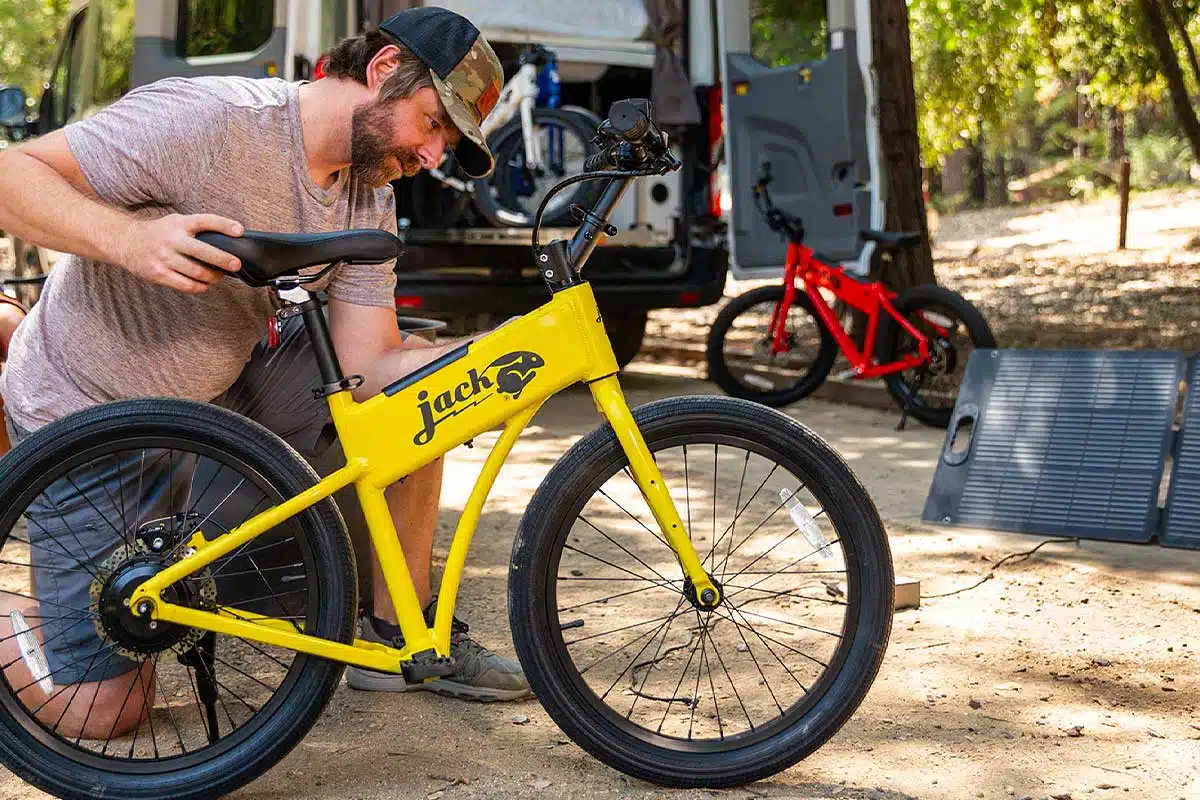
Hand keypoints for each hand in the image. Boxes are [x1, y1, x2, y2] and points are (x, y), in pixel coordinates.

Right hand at [118, 213, 243, 293]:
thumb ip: (196, 229)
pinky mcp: (159, 274)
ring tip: (219, 276)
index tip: (240, 231)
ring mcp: (164, 258)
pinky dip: (200, 286)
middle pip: (203, 251)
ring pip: (197, 272)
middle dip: (223, 259)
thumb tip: (227, 242)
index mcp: (179, 224)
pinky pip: (187, 285)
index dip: (224, 225)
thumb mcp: (176, 222)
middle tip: (236, 264)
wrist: (125, 241)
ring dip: (213, 277)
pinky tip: (205, 284)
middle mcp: (172, 240)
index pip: (205, 221)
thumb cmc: (159, 233)